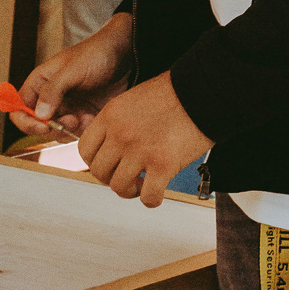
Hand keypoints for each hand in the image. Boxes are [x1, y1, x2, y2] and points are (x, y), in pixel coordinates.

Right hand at [14, 12, 133, 136]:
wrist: (127, 54)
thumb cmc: (96, 54)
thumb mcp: (72, 69)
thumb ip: (53, 91)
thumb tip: (39, 115)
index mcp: (40, 82)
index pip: (19, 107)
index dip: (25, 120)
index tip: (42, 126)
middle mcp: (50, 97)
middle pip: (38, 124)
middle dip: (52, 127)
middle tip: (71, 120)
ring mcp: (68, 108)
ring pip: (57, 132)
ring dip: (69, 130)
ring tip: (85, 117)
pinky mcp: (84, 116)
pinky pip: (77, 133)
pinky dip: (84, 130)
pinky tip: (94, 116)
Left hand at [79, 72, 212, 208]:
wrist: (204, 90)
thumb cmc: (175, 93)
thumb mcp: (134, 100)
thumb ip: (120, 122)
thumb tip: (113, 148)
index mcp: (111, 115)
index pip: (85, 150)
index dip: (95, 162)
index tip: (109, 164)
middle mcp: (121, 134)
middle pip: (99, 172)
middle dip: (112, 179)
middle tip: (127, 177)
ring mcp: (140, 150)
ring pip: (119, 187)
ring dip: (131, 191)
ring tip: (143, 185)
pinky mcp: (163, 164)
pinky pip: (148, 197)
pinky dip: (152, 199)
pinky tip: (159, 192)